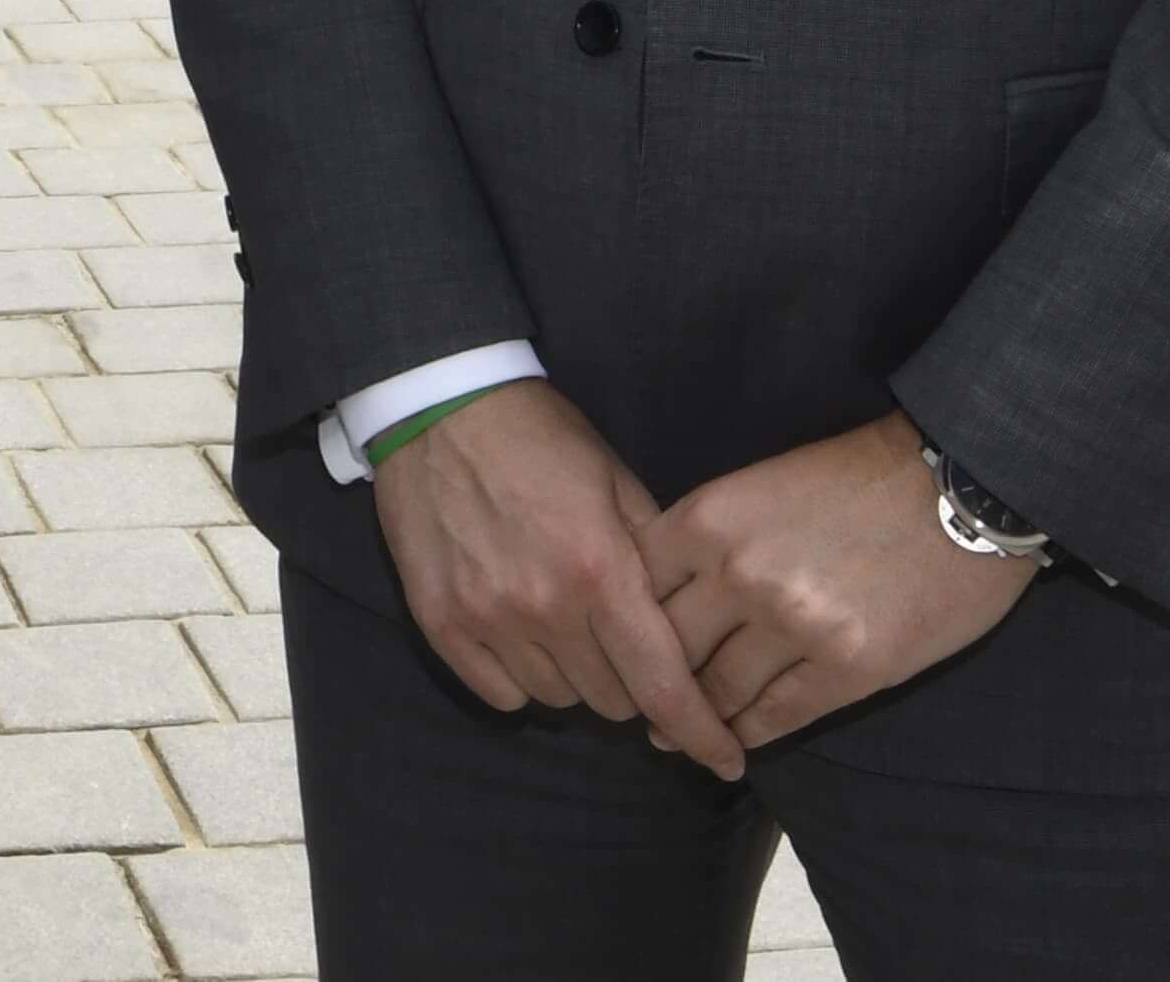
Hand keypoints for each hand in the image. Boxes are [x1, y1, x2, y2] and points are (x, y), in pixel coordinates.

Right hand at [371, 380, 748, 780]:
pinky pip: (501, 694)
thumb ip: (658, 562)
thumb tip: (693, 633)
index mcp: (601, 572)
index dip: (701, 733)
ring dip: (576, 675)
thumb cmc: (544, 441)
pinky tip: (523, 633)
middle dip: (631, 680)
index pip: (663, 686)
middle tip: (621, 636)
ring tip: (567, 622)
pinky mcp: (441, 624)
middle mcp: (544, 609)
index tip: (728, 761)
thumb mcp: (619, 484)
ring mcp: (487, 621)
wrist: (441, 408)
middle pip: (613, 701)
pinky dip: (522, 677)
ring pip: (558, 700)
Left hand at [639, 411, 1040, 752]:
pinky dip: (751, 732)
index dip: (621, 626)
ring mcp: (793, 625)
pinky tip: (740, 741)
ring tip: (682, 736)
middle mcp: (739, 574)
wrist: (960, 486)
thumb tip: (665, 597)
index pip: (634, 590)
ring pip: (719, 691)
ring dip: (698, 719)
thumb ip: (707, 537)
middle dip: (651, 683)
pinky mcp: (848, 668)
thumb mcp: (759, 486)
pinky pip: (777, 715)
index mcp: (708, 519)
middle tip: (640, 708)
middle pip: (666, 648)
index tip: (619, 651)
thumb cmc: (858, 478)